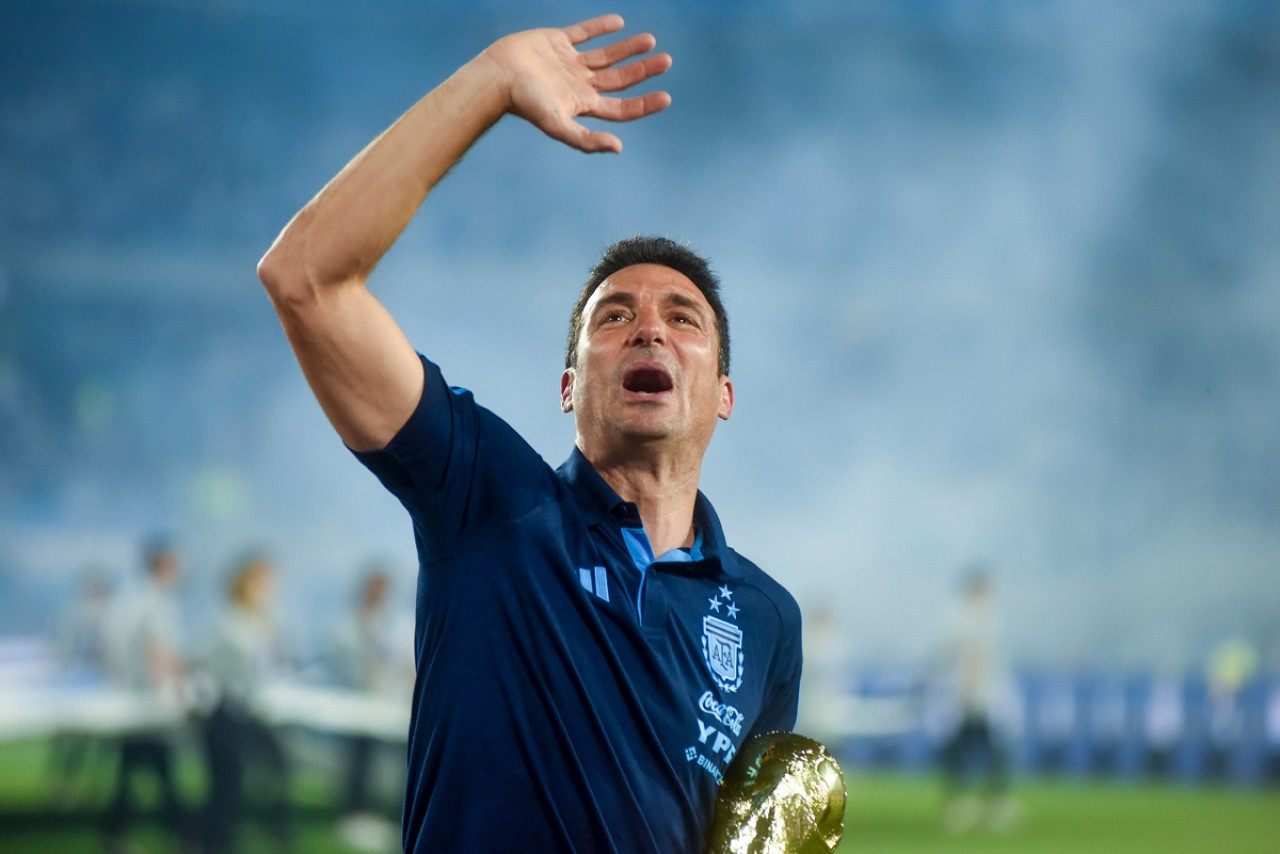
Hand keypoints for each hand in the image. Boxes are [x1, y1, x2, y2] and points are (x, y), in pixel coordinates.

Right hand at [481, 14, 671, 152]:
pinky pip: (583, 33)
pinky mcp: (556, 42)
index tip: (667, 97)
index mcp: (583, 105)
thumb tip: (618, 148)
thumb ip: (586, 140)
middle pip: (619, 79)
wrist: (496, 76)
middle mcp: (579, 84)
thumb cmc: (525, 102)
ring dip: (628, 49)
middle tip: (666, 60)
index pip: (621, 108)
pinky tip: (619, 23)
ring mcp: (569, 63)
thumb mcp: (558, 125)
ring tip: (651, 41)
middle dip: (643, 71)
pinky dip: (601, 27)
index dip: (644, 104)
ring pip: (606, 56)